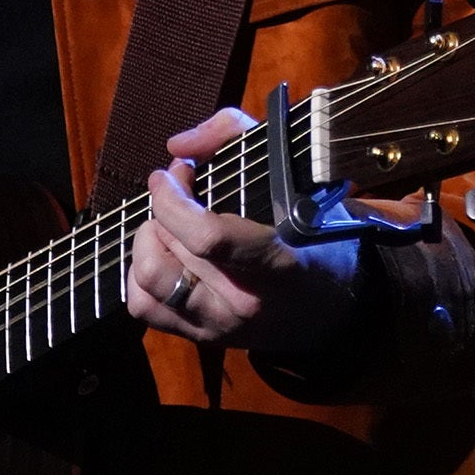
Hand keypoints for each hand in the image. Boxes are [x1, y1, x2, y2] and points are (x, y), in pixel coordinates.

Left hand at [122, 106, 373, 364]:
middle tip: (179, 188)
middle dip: (163, 210)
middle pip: (169, 252)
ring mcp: (219, 326)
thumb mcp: (292, 171)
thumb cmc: (315, 230)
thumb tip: (176, 148)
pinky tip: (167, 255)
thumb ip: (235, 136)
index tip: (170, 174)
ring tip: (170, 225)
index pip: (208, 238)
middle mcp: (243, 302)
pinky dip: (142, 275)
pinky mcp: (201, 338)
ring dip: (149, 243)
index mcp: (276, 262)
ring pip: (146, 282)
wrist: (332, 302)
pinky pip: (144, 307)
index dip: (173, 201)